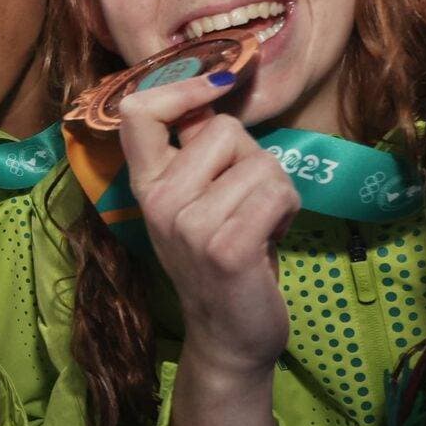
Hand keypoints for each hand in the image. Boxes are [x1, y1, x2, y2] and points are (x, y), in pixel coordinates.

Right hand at [116, 72, 297, 377]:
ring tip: (259, 225)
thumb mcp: (195, 203)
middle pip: (223, 128)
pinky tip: (271, 239)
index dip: (182, 87)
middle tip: (245, 202)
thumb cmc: (223, 260)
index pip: (137, 113)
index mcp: (146, 186)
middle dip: (253, 158)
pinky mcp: (226, 248)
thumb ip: (197, 153)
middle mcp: (159, 202)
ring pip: (261, 162)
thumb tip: (215, 87)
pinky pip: (278, 192)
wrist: (229, 338)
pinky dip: (288, 211)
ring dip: (276, 190)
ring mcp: (189, 226)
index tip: (217, 87)